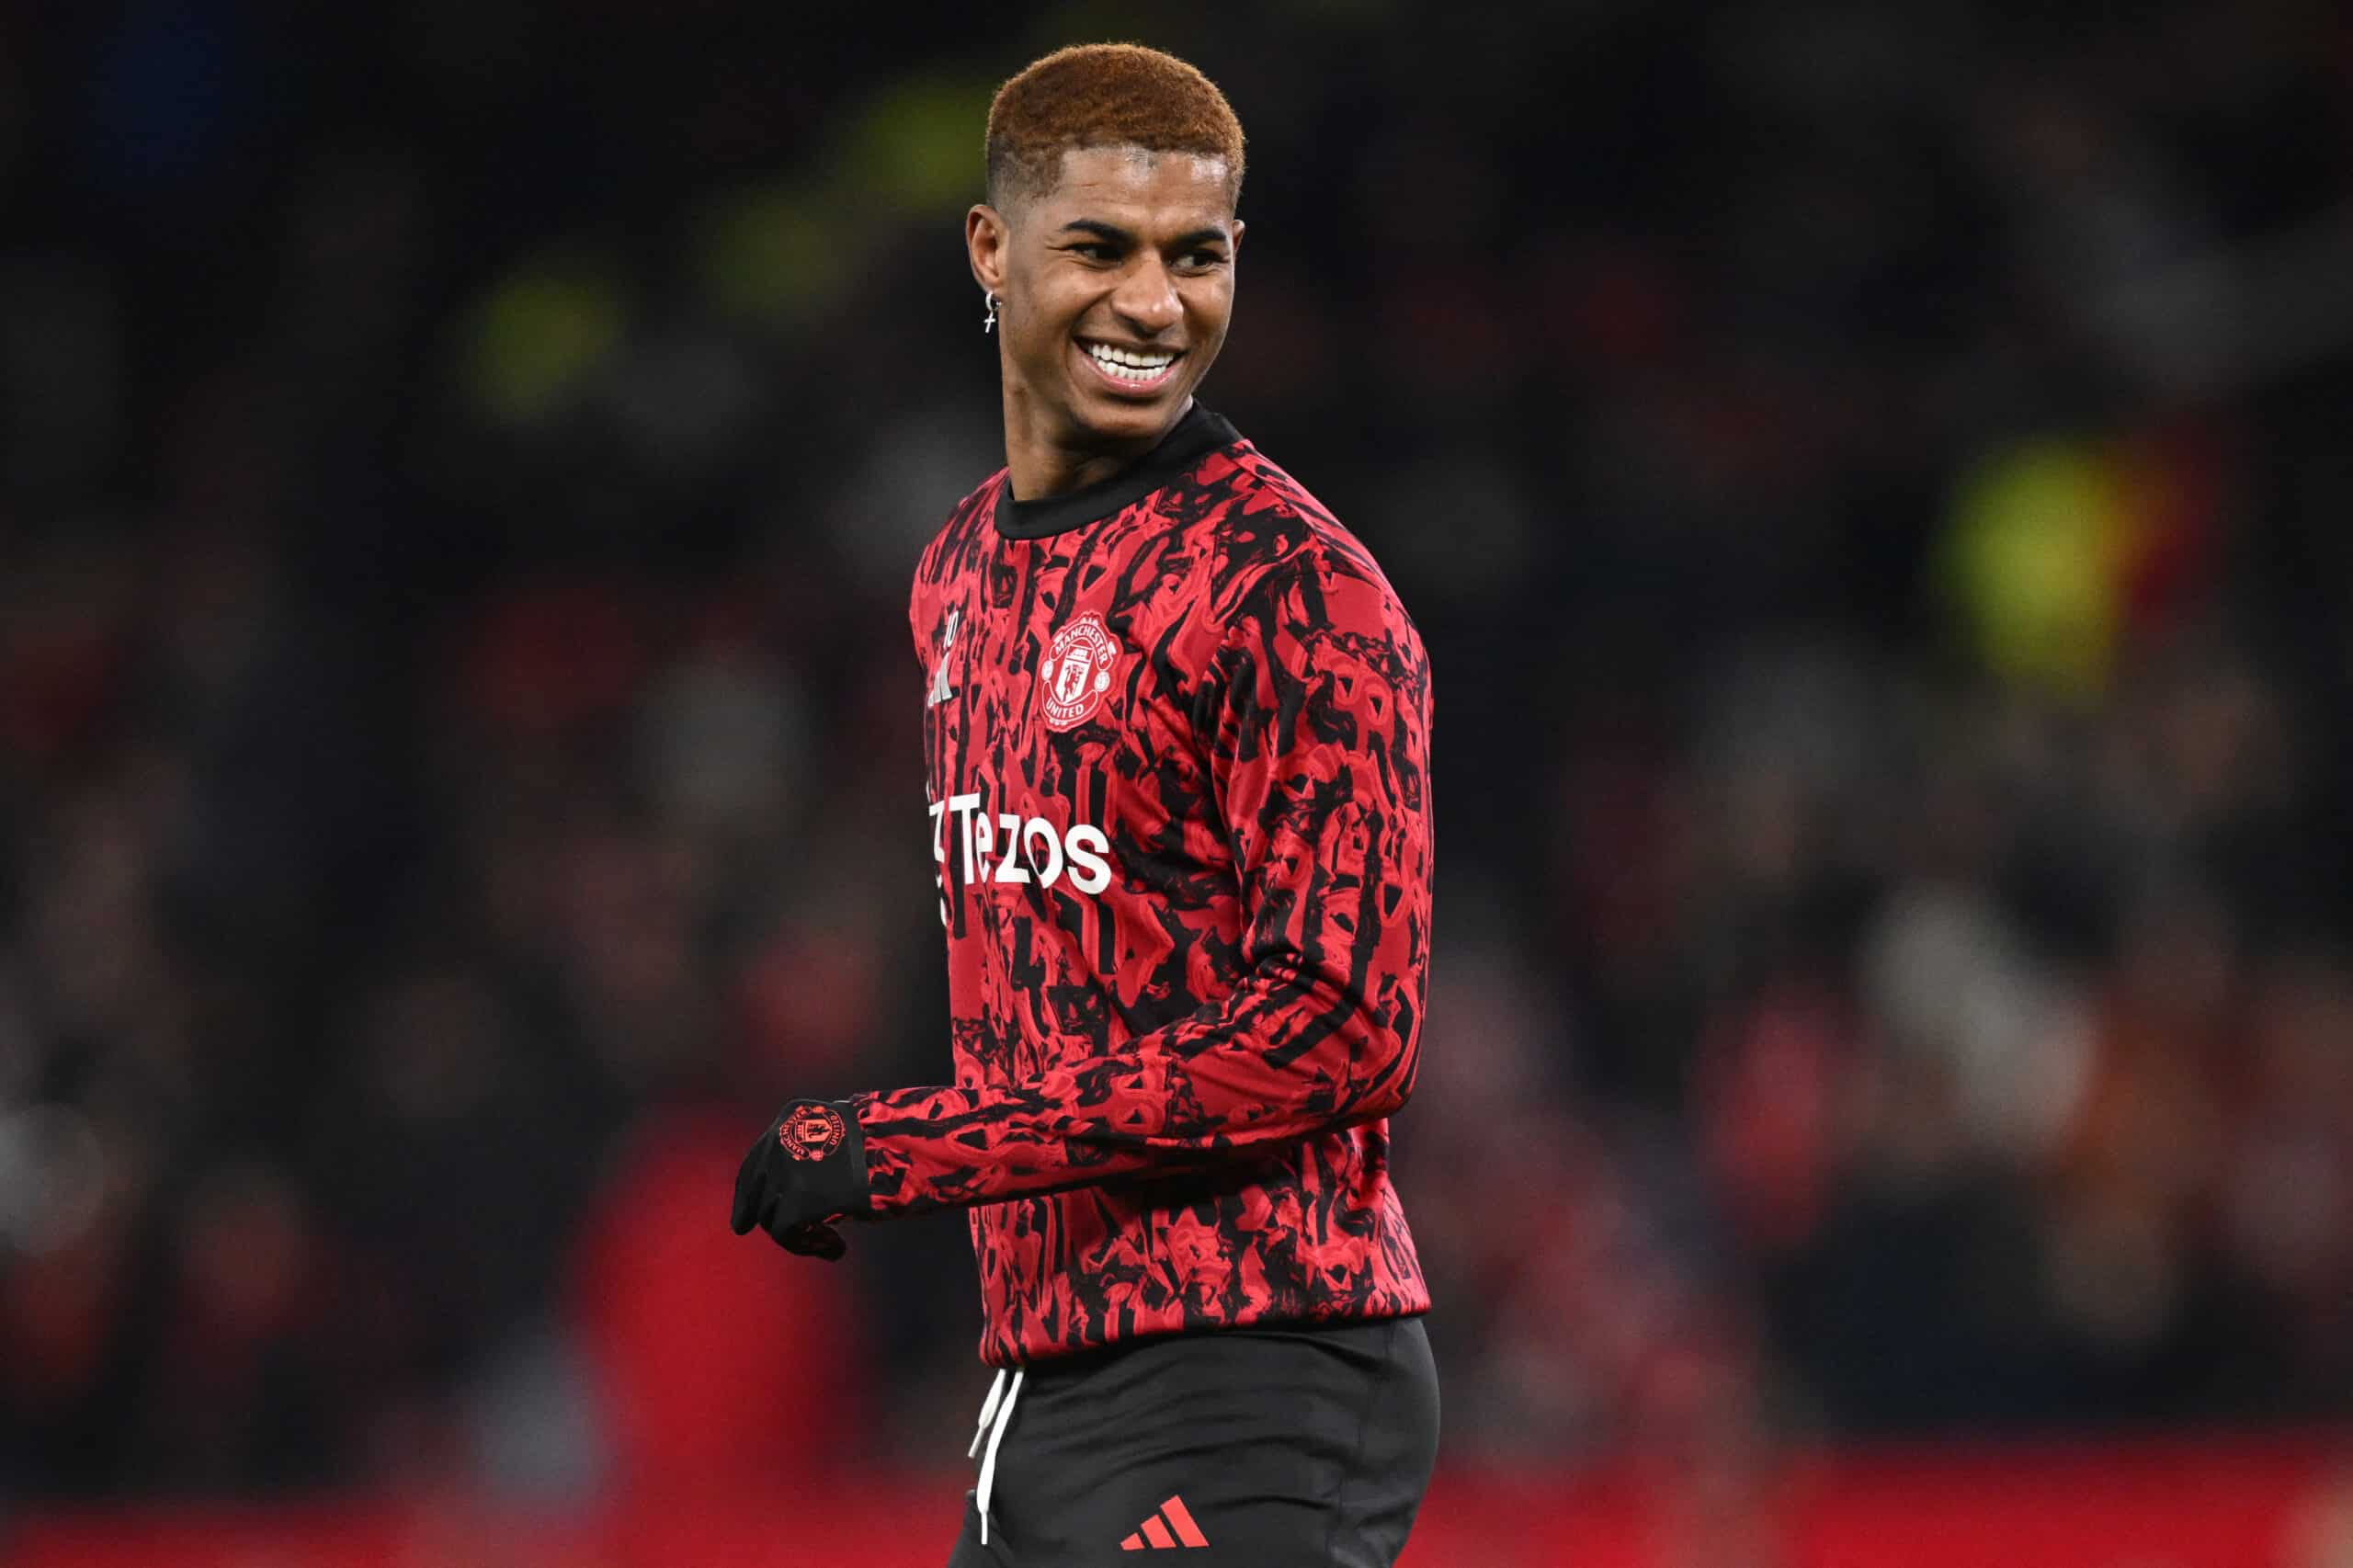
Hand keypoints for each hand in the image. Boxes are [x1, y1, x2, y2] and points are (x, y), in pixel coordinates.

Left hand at [729, 1098, 870, 1259]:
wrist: (900, 1149)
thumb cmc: (883, 1144)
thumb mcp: (837, 1135)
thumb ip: (809, 1154)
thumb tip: (787, 1201)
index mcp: (790, 1120)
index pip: (755, 1162)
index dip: (748, 1193)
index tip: (744, 1219)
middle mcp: (779, 1141)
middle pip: (756, 1191)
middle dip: (762, 1216)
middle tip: (770, 1234)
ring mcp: (785, 1171)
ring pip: (770, 1217)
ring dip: (798, 1236)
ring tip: (831, 1241)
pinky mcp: (796, 1200)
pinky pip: (785, 1234)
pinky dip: (808, 1246)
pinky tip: (837, 1248)